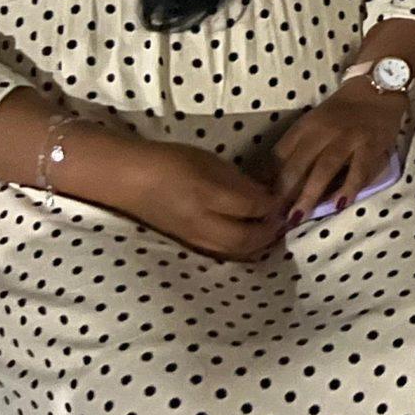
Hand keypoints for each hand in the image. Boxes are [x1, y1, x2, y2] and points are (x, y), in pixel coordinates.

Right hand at [115, 138, 286, 257]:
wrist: (130, 179)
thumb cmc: (172, 162)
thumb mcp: (210, 162)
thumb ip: (238, 181)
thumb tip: (265, 194)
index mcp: (207, 196)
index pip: (252, 207)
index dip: (272, 205)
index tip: (284, 198)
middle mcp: (201, 223)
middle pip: (246, 238)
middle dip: (270, 231)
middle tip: (283, 219)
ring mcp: (193, 238)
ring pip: (235, 251)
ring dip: (258, 244)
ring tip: (271, 231)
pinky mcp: (188, 244)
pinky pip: (221, 252)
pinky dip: (241, 249)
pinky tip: (249, 239)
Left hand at [271, 80, 410, 224]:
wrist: (379, 88)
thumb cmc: (343, 110)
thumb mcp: (315, 122)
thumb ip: (298, 147)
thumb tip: (273, 180)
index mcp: (306, 125)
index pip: (281, 154)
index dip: (268, 180)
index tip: (261, 202)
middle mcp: (324, 130)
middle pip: (298, 164)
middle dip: (284, 193)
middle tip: (273, 219)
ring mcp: (348, 137)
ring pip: (324, 169)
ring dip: (309, 195)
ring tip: (298, 217)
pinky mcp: (371, 145)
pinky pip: (358, 170)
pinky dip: (348, 188)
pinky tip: (339, 205)